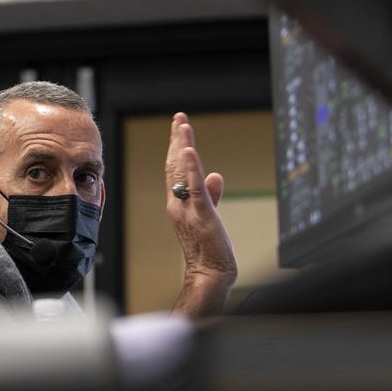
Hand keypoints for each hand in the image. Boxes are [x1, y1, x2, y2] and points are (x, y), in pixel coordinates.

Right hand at [164, 112, 237, 316]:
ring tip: (182, 125)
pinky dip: (190, 167)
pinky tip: (188, 150)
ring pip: (182, 172)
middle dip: (177, 139)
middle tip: (179, 117)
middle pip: (174, 165)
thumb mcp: (210, 215)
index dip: (177, 147)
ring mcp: (186, 208)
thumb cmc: (209, 249)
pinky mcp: (200, 213)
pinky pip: (194, 187)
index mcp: (178, 203)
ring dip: (182, 146)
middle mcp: (177, 203)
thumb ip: (211, 194)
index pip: (175, 170)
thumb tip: (216, 175)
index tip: (179, 127)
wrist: (210, 272)